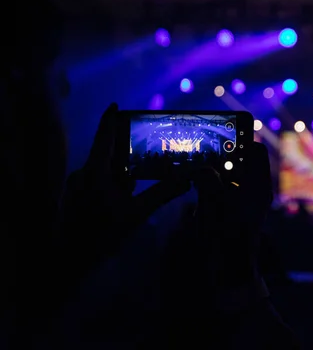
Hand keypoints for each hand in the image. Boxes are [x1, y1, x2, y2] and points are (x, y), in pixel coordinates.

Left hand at [59, 104, 190, 271]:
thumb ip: (162, 193)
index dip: (110, 119)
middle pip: (106, 156)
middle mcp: (82, 175)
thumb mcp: (136, 213)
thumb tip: (188, 178)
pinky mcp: (75, 201)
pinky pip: (97, 186)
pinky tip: (123, 203)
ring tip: (136, 186)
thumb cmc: (102, 234)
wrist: (69, 262)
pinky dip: (111, 188)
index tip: (117, 105)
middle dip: (125, 155)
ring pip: (103, 174)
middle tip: (145, 153)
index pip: (103, 137)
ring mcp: (77, 189)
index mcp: (94, 171)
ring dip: (120, 177)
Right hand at [192, 141, 272, 288]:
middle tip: (203, 156)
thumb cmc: (226, 234)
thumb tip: (200, 167)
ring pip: (234, 177)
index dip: (239, 141)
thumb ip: (207, 178)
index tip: (220, 138)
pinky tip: (200, 195)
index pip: (255, 150)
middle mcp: (257, 191)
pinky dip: (216, 190)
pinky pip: (229, 194)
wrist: (231, 270)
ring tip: (197, 175)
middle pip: (243, 162)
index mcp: (257, 184)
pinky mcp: (240, 214)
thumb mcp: (213, 202)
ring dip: (217, 175)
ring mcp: (249, 203)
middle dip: (223, 158)